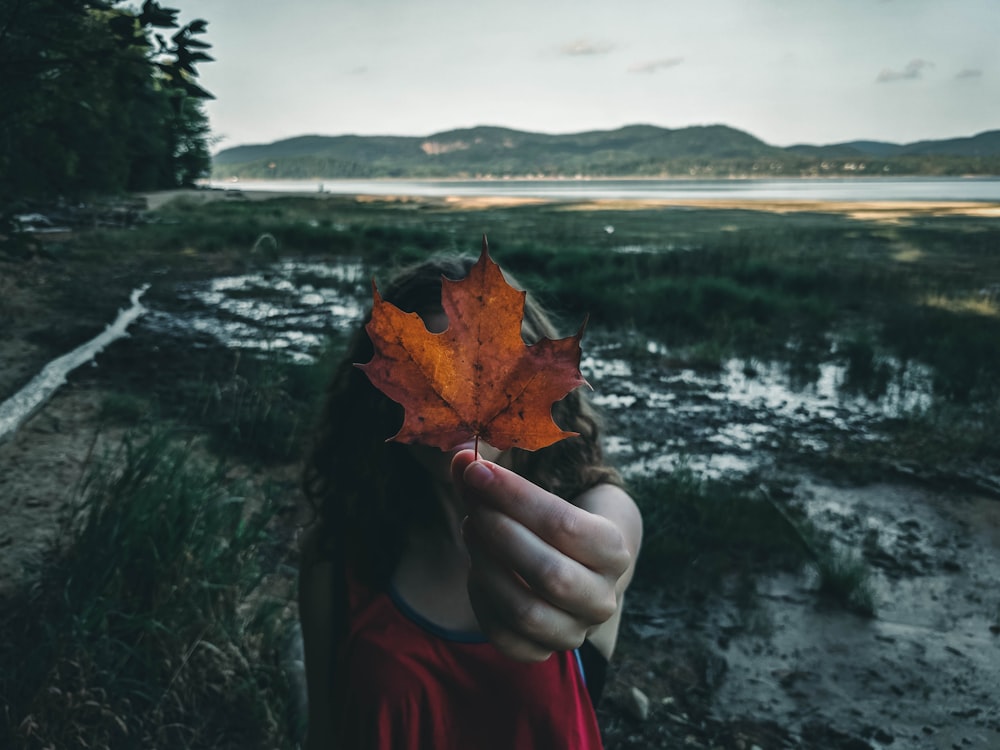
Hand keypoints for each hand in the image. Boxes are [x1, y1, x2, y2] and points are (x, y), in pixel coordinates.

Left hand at [451, 450, 631, 661]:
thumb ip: (496, 478)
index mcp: (614, 552)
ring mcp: (573, 631)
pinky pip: (504, 637)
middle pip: (550, 574)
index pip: (566, 526)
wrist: (575, 563)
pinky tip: (476, 567)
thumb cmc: (551, 520)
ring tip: (469, 529)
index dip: (515, 496)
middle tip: (473, 503)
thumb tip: (461, 458)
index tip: (477, 470)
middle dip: (501, 533)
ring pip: (525, 611)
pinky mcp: (541, 651)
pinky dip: (482, 600)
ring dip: (486, 566)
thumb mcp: (536, 495)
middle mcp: (601, 599)